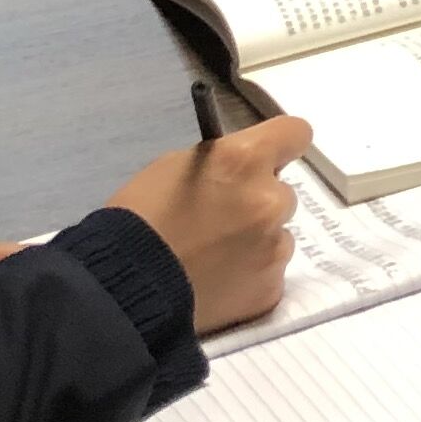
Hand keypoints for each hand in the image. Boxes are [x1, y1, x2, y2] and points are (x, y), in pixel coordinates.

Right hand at [107, 117, 312, 332]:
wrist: (124, 286)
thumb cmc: (141, 217)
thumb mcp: (176, 167)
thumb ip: (222, 163)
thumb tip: (242, 172)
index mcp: (245, 160)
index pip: (296, 133)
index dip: (282, 145)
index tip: (268, 158)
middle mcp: (269, 200)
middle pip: (283, 192)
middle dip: (259, 201)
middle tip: (223, 218)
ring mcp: (275, 248)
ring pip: (278, 235)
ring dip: (257, 240)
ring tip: (215, 257)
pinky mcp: (271, 289)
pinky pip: (270, 272)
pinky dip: (250, 275)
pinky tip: (219, 281)